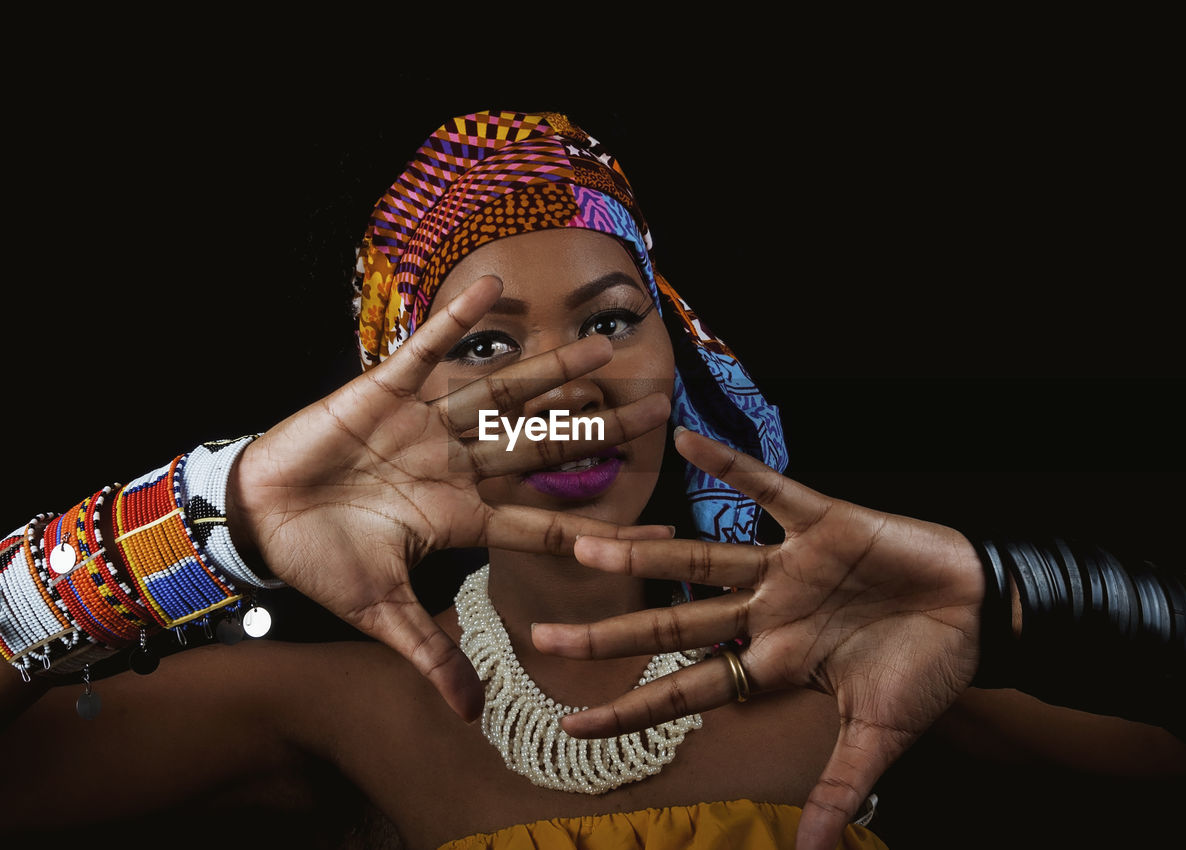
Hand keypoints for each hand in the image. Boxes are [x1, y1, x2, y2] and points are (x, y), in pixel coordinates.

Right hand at [228, 276, 670, 721]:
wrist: (259, 517)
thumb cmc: (320, 559)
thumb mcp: (382, 611)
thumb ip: (430, 653)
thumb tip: (472, 717)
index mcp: (463, 514)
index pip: (546, 520)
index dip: (600, 525)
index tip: (658, 528)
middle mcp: (457, 464)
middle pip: (540, 444)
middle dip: (595, 429)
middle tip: (654, 410)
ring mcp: (427, 424)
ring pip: (501, 393)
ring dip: (550, 371)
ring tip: (602, 349)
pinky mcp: (385, 390)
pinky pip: (427, 348)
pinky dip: (456, 321)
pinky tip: (492, 286)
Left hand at [532, 427, 985, 849]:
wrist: (978, 611)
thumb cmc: (928, 668)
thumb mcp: (878, 736)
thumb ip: (838, 788)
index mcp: (775, 664)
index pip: (688, 691)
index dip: (633, 708)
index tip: (571, 727)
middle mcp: (767, 613)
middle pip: (674, 625)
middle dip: (611, 634)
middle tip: (541, 639)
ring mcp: (788, 566)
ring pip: (701, 559)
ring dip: (645, 554)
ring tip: (584, 546)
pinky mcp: (821, 522)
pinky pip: (769, 487)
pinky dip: (731, 465)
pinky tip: (686, 440)